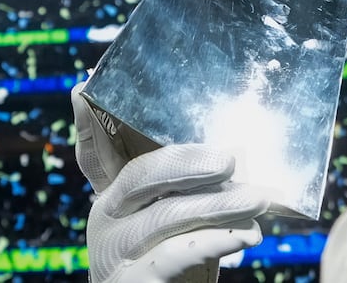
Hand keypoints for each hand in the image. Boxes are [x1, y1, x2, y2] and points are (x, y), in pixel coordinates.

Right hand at [72, 84, 267, 282]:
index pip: (96, 153)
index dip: (91, 120)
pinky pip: (178, 253)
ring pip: (166, 214)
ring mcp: (113, 251)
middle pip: (141, 175)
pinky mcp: (132, 281)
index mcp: (112, 196)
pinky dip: (217, 240)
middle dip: (189, 162)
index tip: (86, 84)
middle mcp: (104, 218)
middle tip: (231, 160)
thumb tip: (236, 150)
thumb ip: (189, 183)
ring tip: (260, 198)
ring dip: (220, 204)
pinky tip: (248, 234)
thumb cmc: (181, 259)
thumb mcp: (179, 216)